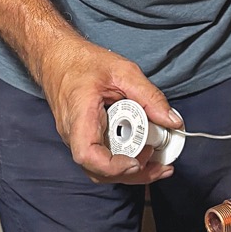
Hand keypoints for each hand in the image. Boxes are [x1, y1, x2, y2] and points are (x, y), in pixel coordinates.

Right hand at [40, 36, 182, 183]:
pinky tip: (145, 156)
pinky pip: (103, 159)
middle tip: (162, 165)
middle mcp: (74, 134)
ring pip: (102, 170)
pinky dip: (125, 163)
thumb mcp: (123, 72)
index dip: (113, 166)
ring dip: (131, 173)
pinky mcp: (86, 139)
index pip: (88, 155)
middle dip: (133, 174)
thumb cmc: (83, 62)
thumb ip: (149, 96)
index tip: (138, 162)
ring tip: (159, 165)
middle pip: (99, 170)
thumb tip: (172, 121)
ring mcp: (78, 139)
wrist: (57, 57)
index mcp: (79, 117)